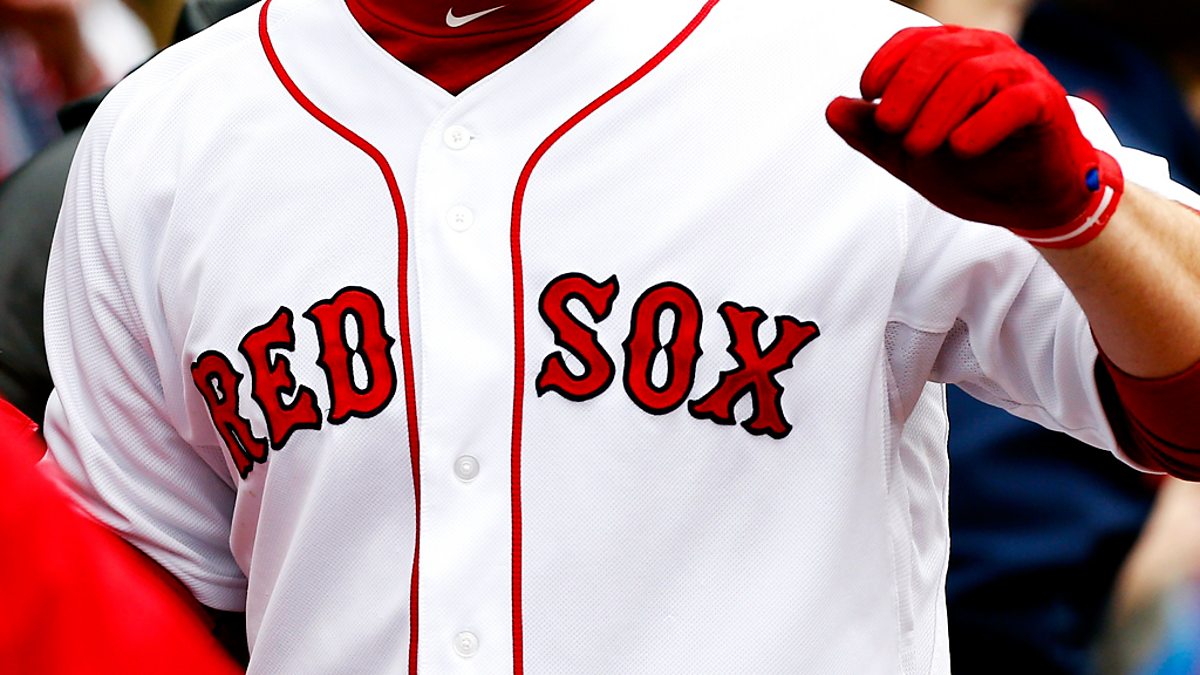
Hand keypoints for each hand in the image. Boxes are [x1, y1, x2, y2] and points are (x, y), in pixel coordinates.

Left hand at [826, 25, 1122, 247]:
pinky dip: (984, 124)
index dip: (887, 63)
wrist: (1028, 200)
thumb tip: (832, 109)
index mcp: (953, 56)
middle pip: (940, 53)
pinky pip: (1016, 101)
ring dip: (938, 111)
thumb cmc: (970, 168)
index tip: (867, 93)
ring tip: (915, 148)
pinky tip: (960, 148)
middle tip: (887, 128)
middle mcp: (987, 54)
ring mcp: (1020, 75)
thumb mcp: (909, 155)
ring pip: (974, 74)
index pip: (915, 41)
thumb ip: (872, 133)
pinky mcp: (1047, 103)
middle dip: (908, 90)